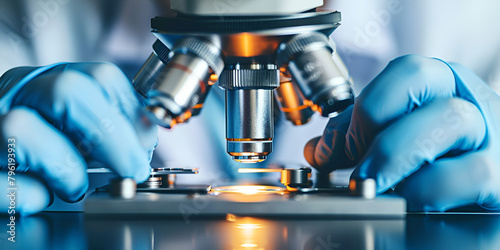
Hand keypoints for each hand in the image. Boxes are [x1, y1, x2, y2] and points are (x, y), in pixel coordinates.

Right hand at [0, 63, 156, 214]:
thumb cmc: (37, 144)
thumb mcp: (72, 122)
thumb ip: (105, 124)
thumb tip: (143, 143)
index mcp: (49, 81)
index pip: (102, 77)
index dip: (132, 112)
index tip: (145, 144)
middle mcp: (17, 94)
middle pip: (69, 92)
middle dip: (112, 138)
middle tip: (131, 169)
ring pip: (23, 130)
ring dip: (66, 169)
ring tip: (73, 185)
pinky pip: (6, 183)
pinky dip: (32, 196)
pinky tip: (39, 194)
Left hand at [305, 54, 499, 211]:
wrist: (493, 169)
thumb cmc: (445, 149)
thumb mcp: (401, 131)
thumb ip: (358, 136)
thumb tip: (319, 150)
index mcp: (440, 83)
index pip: (404, 71)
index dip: (368, 107)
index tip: (342, 144)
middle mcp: (467, 98)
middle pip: (422, 87)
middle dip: (378, 135)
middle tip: (358, 173)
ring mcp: (489, 133)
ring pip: (451, 121)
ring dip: (399, 159)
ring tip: (376, 187)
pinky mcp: (499, 174)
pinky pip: (470, 174)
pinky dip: (429, 189)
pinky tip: (410, 198)